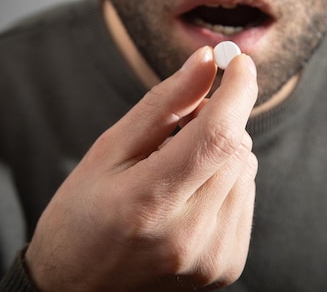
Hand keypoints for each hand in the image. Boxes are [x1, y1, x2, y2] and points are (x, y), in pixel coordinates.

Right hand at [25, 46, 258, 290]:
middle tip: (183, 123)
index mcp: (149, 203)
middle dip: (220, 120)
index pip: (216, 135)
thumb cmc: (80, 219)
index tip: (239, 62)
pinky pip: (245, 197)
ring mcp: (213, 257)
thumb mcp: (108, 152)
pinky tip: (191, 194)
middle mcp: (190, 236)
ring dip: (221, 153)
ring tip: (177, 169)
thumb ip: (163, 105)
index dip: (237, 91)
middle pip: (237, 148)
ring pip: (246, 169)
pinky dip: (226, 181)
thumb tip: (206, 61)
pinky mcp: (227, 265)